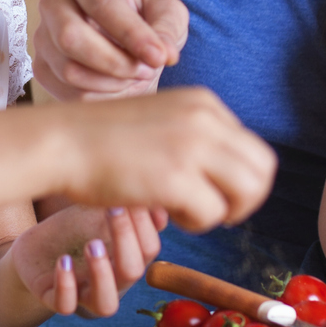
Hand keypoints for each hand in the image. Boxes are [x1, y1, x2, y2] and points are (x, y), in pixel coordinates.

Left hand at [9, 205, 166, 317]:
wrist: (35, 246)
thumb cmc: (74, 228)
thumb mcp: (98, 211)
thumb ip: (127, 208)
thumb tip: (160, 204)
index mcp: (127, 258)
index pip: (149, 249)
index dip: (144, 225)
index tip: (128, 196)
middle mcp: (111, 281)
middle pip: (132, 272)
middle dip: (126, 240)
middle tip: (112, 210)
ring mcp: (84, 293)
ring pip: (105, 303)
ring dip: (102, 274)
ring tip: (92, 245)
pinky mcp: (53, 297)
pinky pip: (65, 305)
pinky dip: (66, 285)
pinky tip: (63, 261)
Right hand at [33, 0, 189, 100]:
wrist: (121, 35)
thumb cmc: (143, 15)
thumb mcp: (166, 12)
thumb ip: (168, 28)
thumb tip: (164, 54)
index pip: (102, 2)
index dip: (132, 34)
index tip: (159, 58)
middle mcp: (53, 0)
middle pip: (71, 37)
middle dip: (116, 63)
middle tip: (147, 69)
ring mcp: (42, 36)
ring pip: (69, 70)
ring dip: (112, 83)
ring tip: (136, 75)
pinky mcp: (41, 67)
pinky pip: (67, 92)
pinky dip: (100, 98)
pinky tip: (119, 86)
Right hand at [49, 87, 274, 230]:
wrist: (62, 142)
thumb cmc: (102, 138)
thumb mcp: (160, 119)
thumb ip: (194, 136)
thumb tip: (226, 172)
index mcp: (204, 103)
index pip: (252, 147)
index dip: (239, 178)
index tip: (213, 191)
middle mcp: (206, 120)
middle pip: (263, 169)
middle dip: (245, 199)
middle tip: (215, 211)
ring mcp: (193, 147)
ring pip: (249, 191)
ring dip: (224, 211)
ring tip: (190, 212)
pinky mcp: (177, 178)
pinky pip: (213, 214)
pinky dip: (195, 223)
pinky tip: (166, 212)